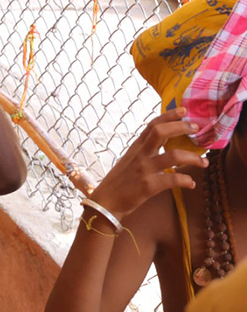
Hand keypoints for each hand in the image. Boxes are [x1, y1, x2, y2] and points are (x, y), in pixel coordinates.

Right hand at [86, 108, 204, 223]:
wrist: (107, 200)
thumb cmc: (121, 180)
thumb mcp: (130, 159)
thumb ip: (144, 150)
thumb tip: (162, 144)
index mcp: (136, 146)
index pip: (153, 125)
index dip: (169, 116)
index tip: (183, 110)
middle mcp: (140, 154)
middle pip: (161, 132)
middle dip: (181, 128)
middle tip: (197, 129)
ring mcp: (144, 169)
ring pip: (173, 156)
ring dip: (193, 158)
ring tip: (205, 162)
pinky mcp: (149, 186)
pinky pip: (173, 180)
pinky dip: (186, 181)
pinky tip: (192, 183)